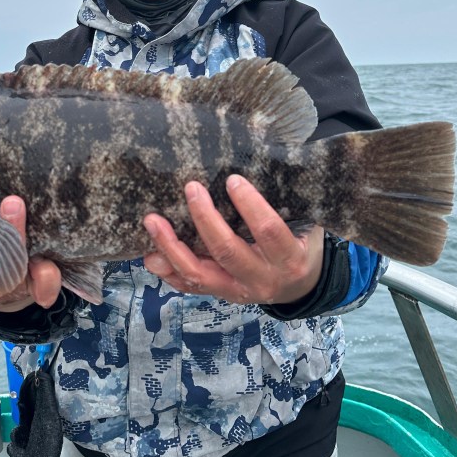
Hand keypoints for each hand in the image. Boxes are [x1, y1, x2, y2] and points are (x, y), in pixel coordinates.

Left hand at [143, 175, 323, 305]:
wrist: (301, 290)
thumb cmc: (301, 246)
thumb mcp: (306, 225)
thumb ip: (285, 202)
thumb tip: (257, 161)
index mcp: (289, 259)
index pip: (268, 231)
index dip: (250, 205)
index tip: (233, 179)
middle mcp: (262, 279)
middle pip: (227, 251)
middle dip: (205, 218)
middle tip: (191, 188)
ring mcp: (238, 292)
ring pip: (198, 274)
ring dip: (172, 247)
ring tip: (152, 221)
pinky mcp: (220, 295)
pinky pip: (189, 286)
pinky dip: (167, 271)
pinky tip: (151, 253)